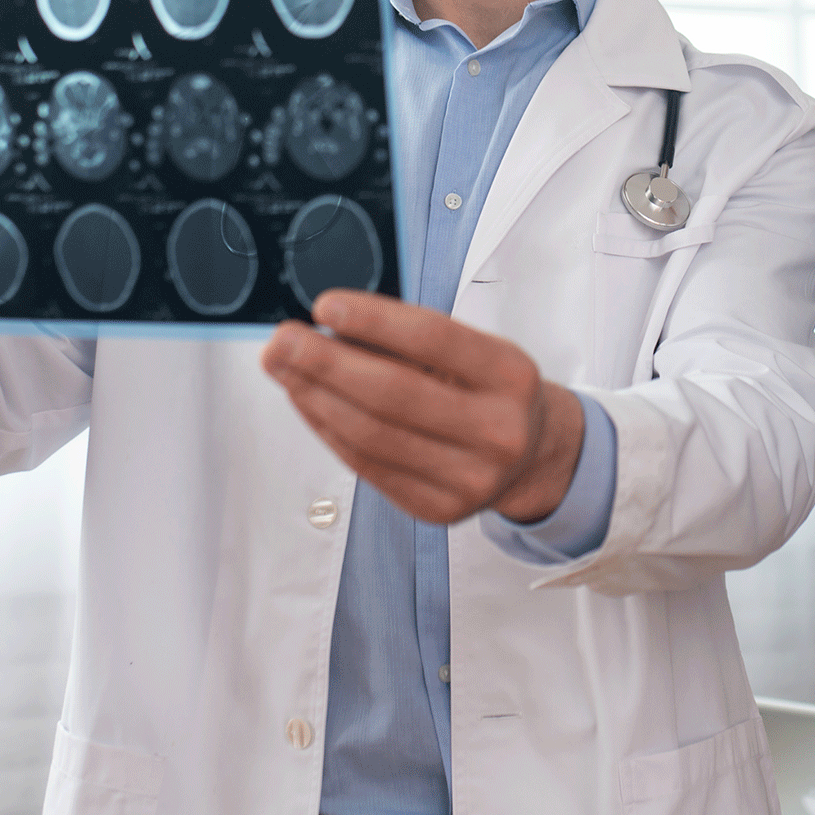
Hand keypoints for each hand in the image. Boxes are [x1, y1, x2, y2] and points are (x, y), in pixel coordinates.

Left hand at [260, 291, 584, 526]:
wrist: (531, 454)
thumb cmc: (486, 388)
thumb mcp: (469, 349)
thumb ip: (406, 337)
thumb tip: (326, 326)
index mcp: (510, 375)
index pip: (432, 338)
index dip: (372, 320)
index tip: (323, 305)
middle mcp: (497, 431)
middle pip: (392, 393)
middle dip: (324, 362)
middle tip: (282, 339)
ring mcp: (469, 479)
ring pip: (370, 434)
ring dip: (314, 396)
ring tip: (283, 367)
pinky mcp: (437, 509)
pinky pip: (366, 465)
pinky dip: (327, 428)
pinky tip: (306, 400)